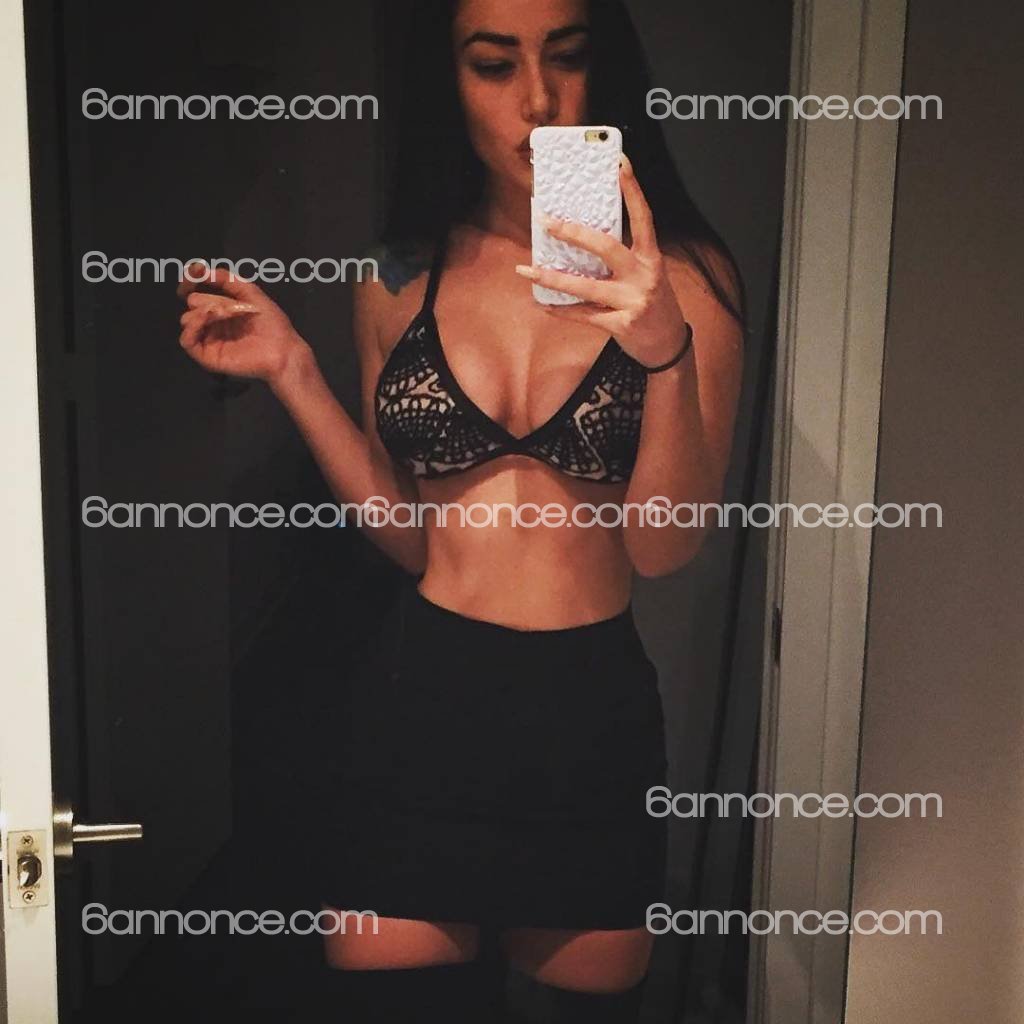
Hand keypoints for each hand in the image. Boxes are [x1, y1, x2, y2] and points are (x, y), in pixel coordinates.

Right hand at [176, 264, 311, 383]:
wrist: (281, 350)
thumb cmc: (271, 323)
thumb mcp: (250, 292)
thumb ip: (225, 278)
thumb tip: (199, 269)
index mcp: (222, 309)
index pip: (197, 292)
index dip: (191, 281)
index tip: (193, 272)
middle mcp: (213, 323)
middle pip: (193, 303)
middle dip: (209, 299)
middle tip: (229, 307)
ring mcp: (209, 340)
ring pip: (186, 319)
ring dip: (203, 312)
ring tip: (225, 313)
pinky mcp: (207, 356)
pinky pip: (186, 340)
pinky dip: (193, 326)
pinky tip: (207, 318)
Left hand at [514, 154, 687, 366]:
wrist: (668, 346)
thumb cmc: (653, 304)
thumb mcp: (648, 274)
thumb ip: (624, 258)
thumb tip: (584, 238)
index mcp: (651, 258)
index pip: (643, 217)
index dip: (632, 190)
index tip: (619, 163)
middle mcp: (643, 276)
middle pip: (606, 247)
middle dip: (574, 233)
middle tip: (547, 222)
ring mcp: (632, 301)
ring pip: (585, 287)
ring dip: (552, 279)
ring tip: (527, 270)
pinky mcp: (620, 325)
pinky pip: (583, 316)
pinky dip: (561, 311)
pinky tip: (543, 305)